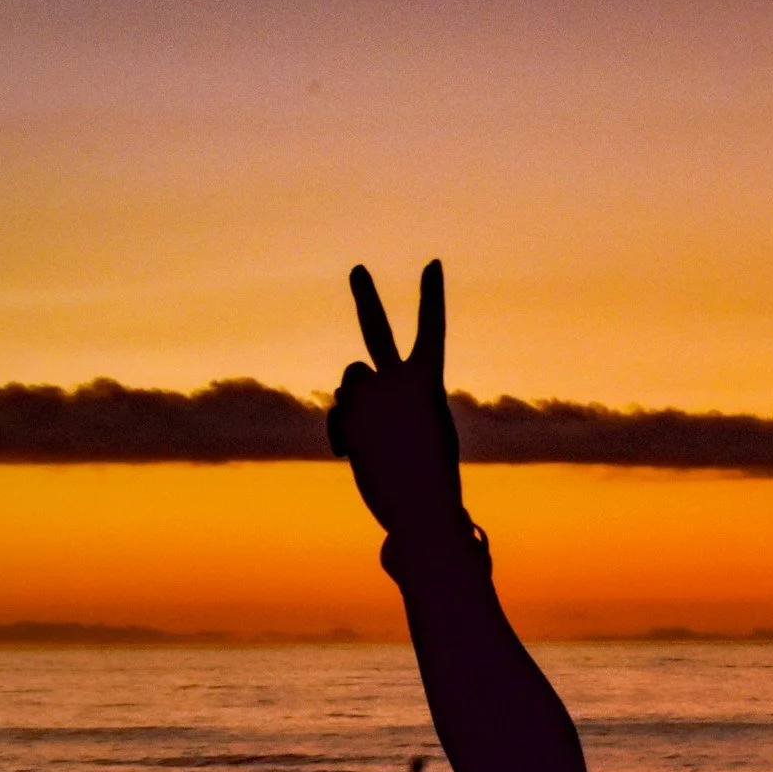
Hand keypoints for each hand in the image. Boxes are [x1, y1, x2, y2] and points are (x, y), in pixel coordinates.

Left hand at [328, 260, 463, 539]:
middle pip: (376, 329)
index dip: (432, 295)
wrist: (420, 507)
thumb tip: (352, 388)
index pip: (432, 329)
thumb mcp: (428, 429)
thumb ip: (400, 399)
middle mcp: (396, 381)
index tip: (432, 264)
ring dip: (356, 400)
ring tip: (377, 437)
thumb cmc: (433, 474)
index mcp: (428, 382)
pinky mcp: (345, 416)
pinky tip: (362, 452)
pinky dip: (345, 428)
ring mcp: (367, 398)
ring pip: (351, 381)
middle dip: (366, 297)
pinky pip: (339, 410)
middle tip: (356, 270)